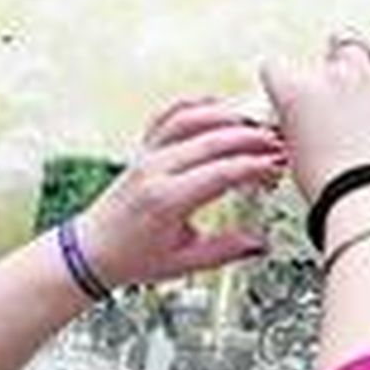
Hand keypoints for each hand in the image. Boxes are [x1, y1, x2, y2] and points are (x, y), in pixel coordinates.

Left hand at [75, 97, 285, 285]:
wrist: (91, 251)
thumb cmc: (131, 258)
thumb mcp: (184, 263)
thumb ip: (225, 251)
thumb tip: (259, 244)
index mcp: (166, 200)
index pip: (222, 172)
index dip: (255, 166)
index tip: (276, 167)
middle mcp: (155, 170)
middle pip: (212, 140)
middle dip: (251, 138)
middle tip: (277, 143)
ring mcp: (147, 155)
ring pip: (189, 119)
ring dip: (227, 116)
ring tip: (255, 122)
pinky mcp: (143, 149)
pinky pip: (168, 116)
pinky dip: (194, 106)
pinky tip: (217, 107)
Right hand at [262, 36, 369, 203]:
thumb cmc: (330, 184)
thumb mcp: (293, 152)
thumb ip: (293, 123)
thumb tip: (298, 119)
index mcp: (293, 91)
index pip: (275, 67)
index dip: (281, 82)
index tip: (289, 95)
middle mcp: (326, 76)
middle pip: (315, 58)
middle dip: (320, 74)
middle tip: (328, 98)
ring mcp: (361, 75)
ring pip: (351, 44)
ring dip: (349, 58)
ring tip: (352, 77)